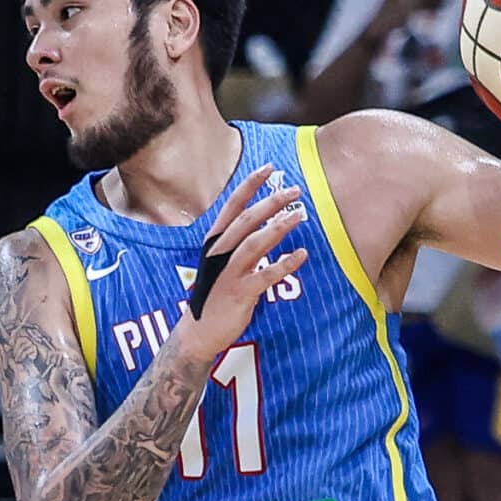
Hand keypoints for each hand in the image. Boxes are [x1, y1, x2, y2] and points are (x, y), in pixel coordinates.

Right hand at [180, 167, 310, 351]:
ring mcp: (228, 273)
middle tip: (296, 191)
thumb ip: (240, 243)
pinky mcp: (239, 293)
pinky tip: (301, 255)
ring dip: (279, 227)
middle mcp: (219, 254)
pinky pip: (265, 276)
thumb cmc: (215, 294)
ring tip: (301, 216)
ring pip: (255, 244)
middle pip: (246, 220)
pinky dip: (284, 264)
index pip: (233, 206)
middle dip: (271, 203)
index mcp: (215, 243)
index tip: (270, 168)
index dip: (251, 185)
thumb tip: (267, 224)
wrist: (199, 332)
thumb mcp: (221, 263)